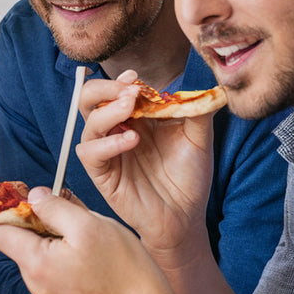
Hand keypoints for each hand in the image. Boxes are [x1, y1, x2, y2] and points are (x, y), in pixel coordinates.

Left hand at [0, 187, 179, 293]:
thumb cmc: (124, 271)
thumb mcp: (89, 224)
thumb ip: (53, 206)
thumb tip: (32, 196)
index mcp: (35, 262)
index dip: (3, 208)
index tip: (19, 195)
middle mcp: (35, 283)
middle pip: (19, 241)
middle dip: (37, 220)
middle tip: (66, 210)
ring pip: (38, 254)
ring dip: (53, 238)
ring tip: (83, 233)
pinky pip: (52, 271)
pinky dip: (63, 256)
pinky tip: (88, 253)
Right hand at [75, 72, 213, 259]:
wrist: (185, 216)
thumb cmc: (189, 178)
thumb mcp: (199, 139)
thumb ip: (197, 111)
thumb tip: (206, 87)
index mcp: (135, 117)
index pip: (116, 89)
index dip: (121, 80)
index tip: (136, 77)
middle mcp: (116, 130)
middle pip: (89, 99)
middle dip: (104, 88)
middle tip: (129, 90)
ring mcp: (106, 152)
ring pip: (88, 123)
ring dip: (107, 111)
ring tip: (131, 107)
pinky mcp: (101, 174)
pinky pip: (90, 153)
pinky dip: (108, 142)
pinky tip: (131, 140)